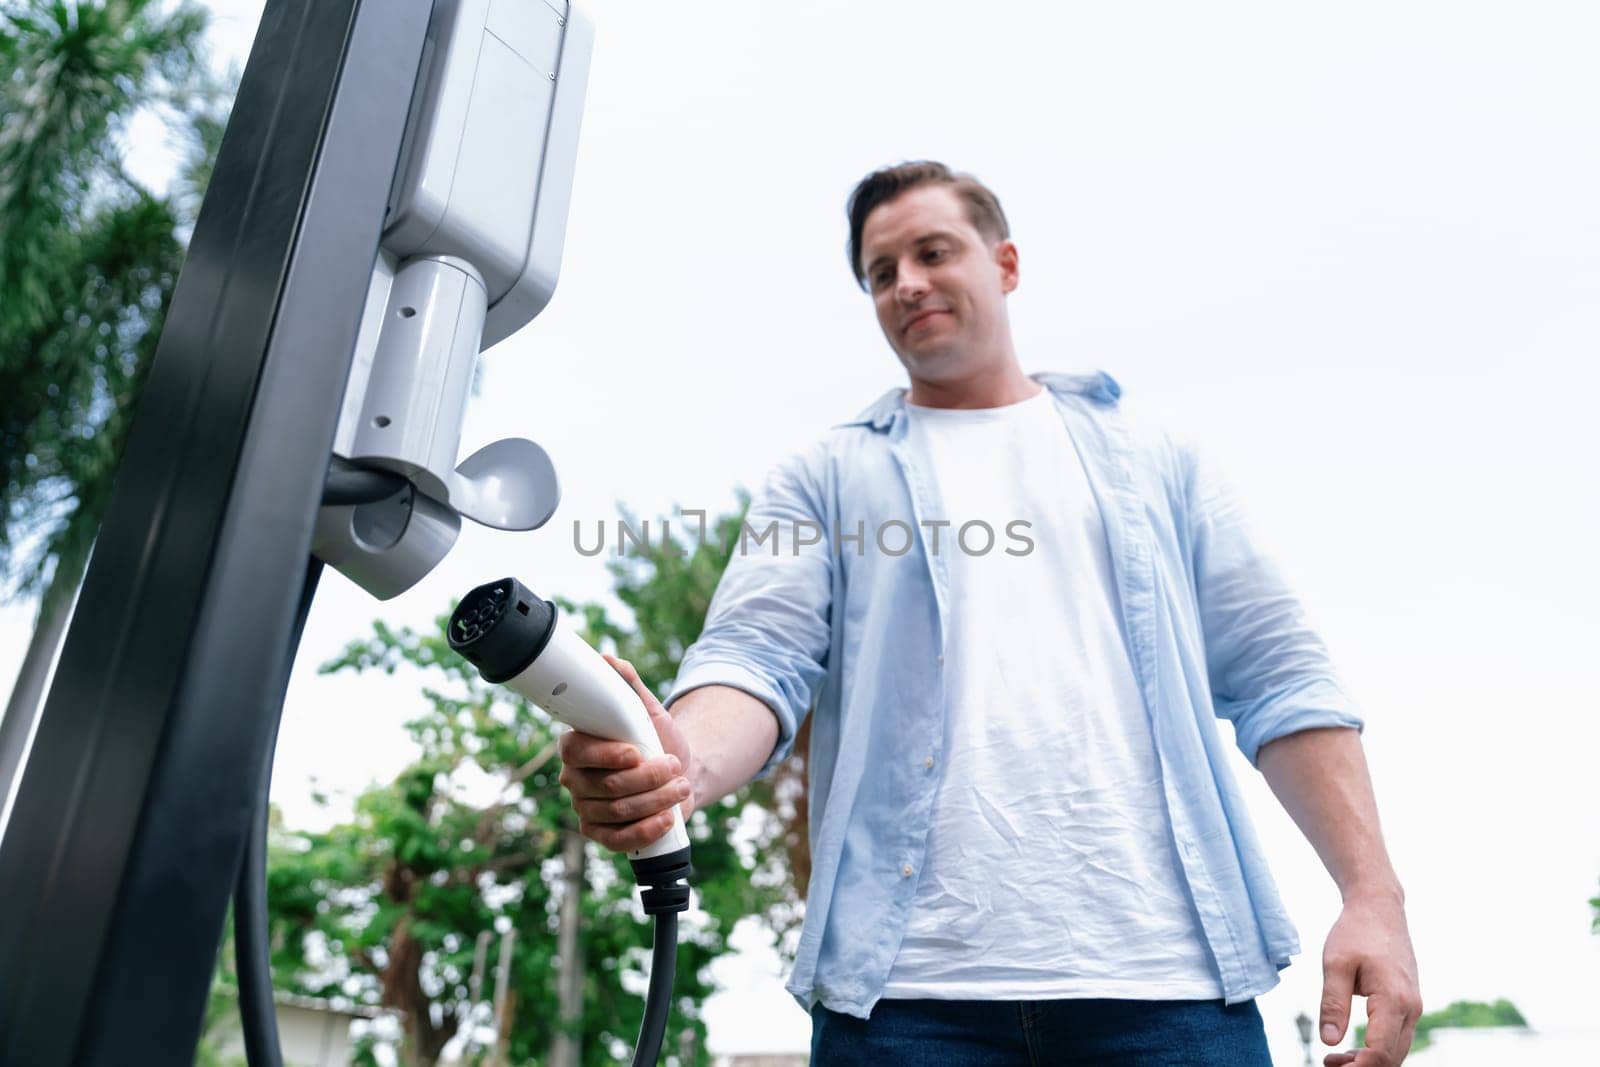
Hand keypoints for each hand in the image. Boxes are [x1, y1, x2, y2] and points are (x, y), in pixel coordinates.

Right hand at [555, 654, 695, 851]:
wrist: (680, 772)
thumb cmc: (658, 740)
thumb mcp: (647, 710)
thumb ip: (628, 686)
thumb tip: (609, 659)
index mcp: (577, 747)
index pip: (577, 753)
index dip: (606, 755)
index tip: (637, 752)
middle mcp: (575, 779)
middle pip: (606, 786)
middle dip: (647, 778)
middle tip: (674, 766)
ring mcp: (587, 809)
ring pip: (618, 811)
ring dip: (656, 799)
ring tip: (680, 785)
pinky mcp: (603, 834)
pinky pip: (618, 840)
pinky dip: (646, 830)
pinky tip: (667, 818)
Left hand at [1319, 889, 1421, 1066]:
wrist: (1379, 908)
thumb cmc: (1355, 932)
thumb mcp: (1335, 965)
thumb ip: (1332, 1003)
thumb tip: (1329, 1041)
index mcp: (1393, 999)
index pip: (1380, 1051)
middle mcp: (1411, 1008)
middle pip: (1392, 1057)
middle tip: (1328, 1064)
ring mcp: (1414, 1006)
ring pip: (1397, 1050)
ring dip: (1370, 1061)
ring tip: (1334, 1059)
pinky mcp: (1409, 1003)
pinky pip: (1397, 1036)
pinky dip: (1377, 1049)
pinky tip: (1352, 1048)